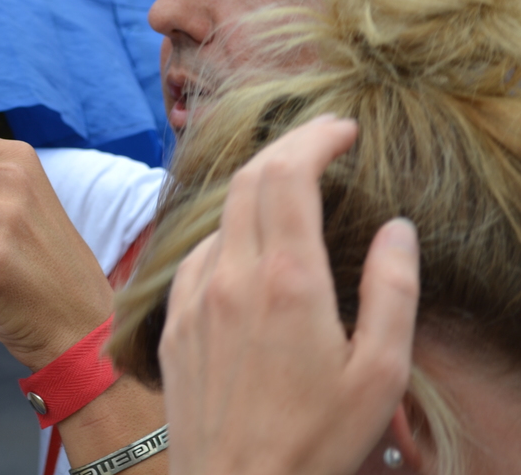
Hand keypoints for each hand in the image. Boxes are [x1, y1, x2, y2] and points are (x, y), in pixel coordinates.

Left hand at [159, 116, 419, 474]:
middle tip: (321, 142)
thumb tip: (396, 228)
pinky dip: (228, 233)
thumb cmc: (316, 440)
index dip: (315, 138)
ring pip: (221, 214)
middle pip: (248, 178)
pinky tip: (248, 249)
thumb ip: (392, 290)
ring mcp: (195, 296)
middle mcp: (232, 275)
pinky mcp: (175, 320)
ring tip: (291, 193)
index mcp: (288, 281)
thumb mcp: (379, 373)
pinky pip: (198, 254)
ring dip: (256, 190)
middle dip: (286, 147)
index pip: (289, 174)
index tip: (343, 129)